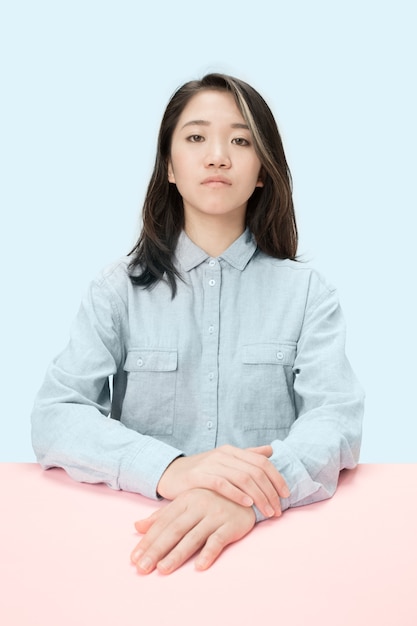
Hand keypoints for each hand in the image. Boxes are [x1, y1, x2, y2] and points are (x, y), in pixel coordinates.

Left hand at [131, 488, 256, 574]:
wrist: (247, 491)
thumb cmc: (212, 499)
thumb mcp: (186, 502)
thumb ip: (162, 515)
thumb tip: (137, 526)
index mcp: (185, 499)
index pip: (162, 523)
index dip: (148, 541)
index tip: (134, 559)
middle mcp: (198, 506)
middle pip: (174, 530)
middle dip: (157, 550)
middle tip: (142, 568)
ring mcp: (215, 515)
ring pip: (193, 537)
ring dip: (177, 554)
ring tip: (163, 569)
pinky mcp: (231, 525)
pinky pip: (218, 540)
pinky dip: (209, 553)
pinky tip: (199, 566)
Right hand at [157, 444, 288, 518]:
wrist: (171, 474)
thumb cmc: (202, 472)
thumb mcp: (225, 462)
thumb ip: (247, 456)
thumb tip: (270, 451)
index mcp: (232, 451)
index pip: (262, 462)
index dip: (277, 478)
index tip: (286, 495)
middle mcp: (223, 454)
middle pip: (255, 471)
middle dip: (271, 492)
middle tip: (278, 510)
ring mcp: (211, 464)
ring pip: (242, 478)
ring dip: (259, 496)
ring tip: (267, 512)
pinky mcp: (199, 476)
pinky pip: (222, 484)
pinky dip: (237, 494)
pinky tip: (248, 504)